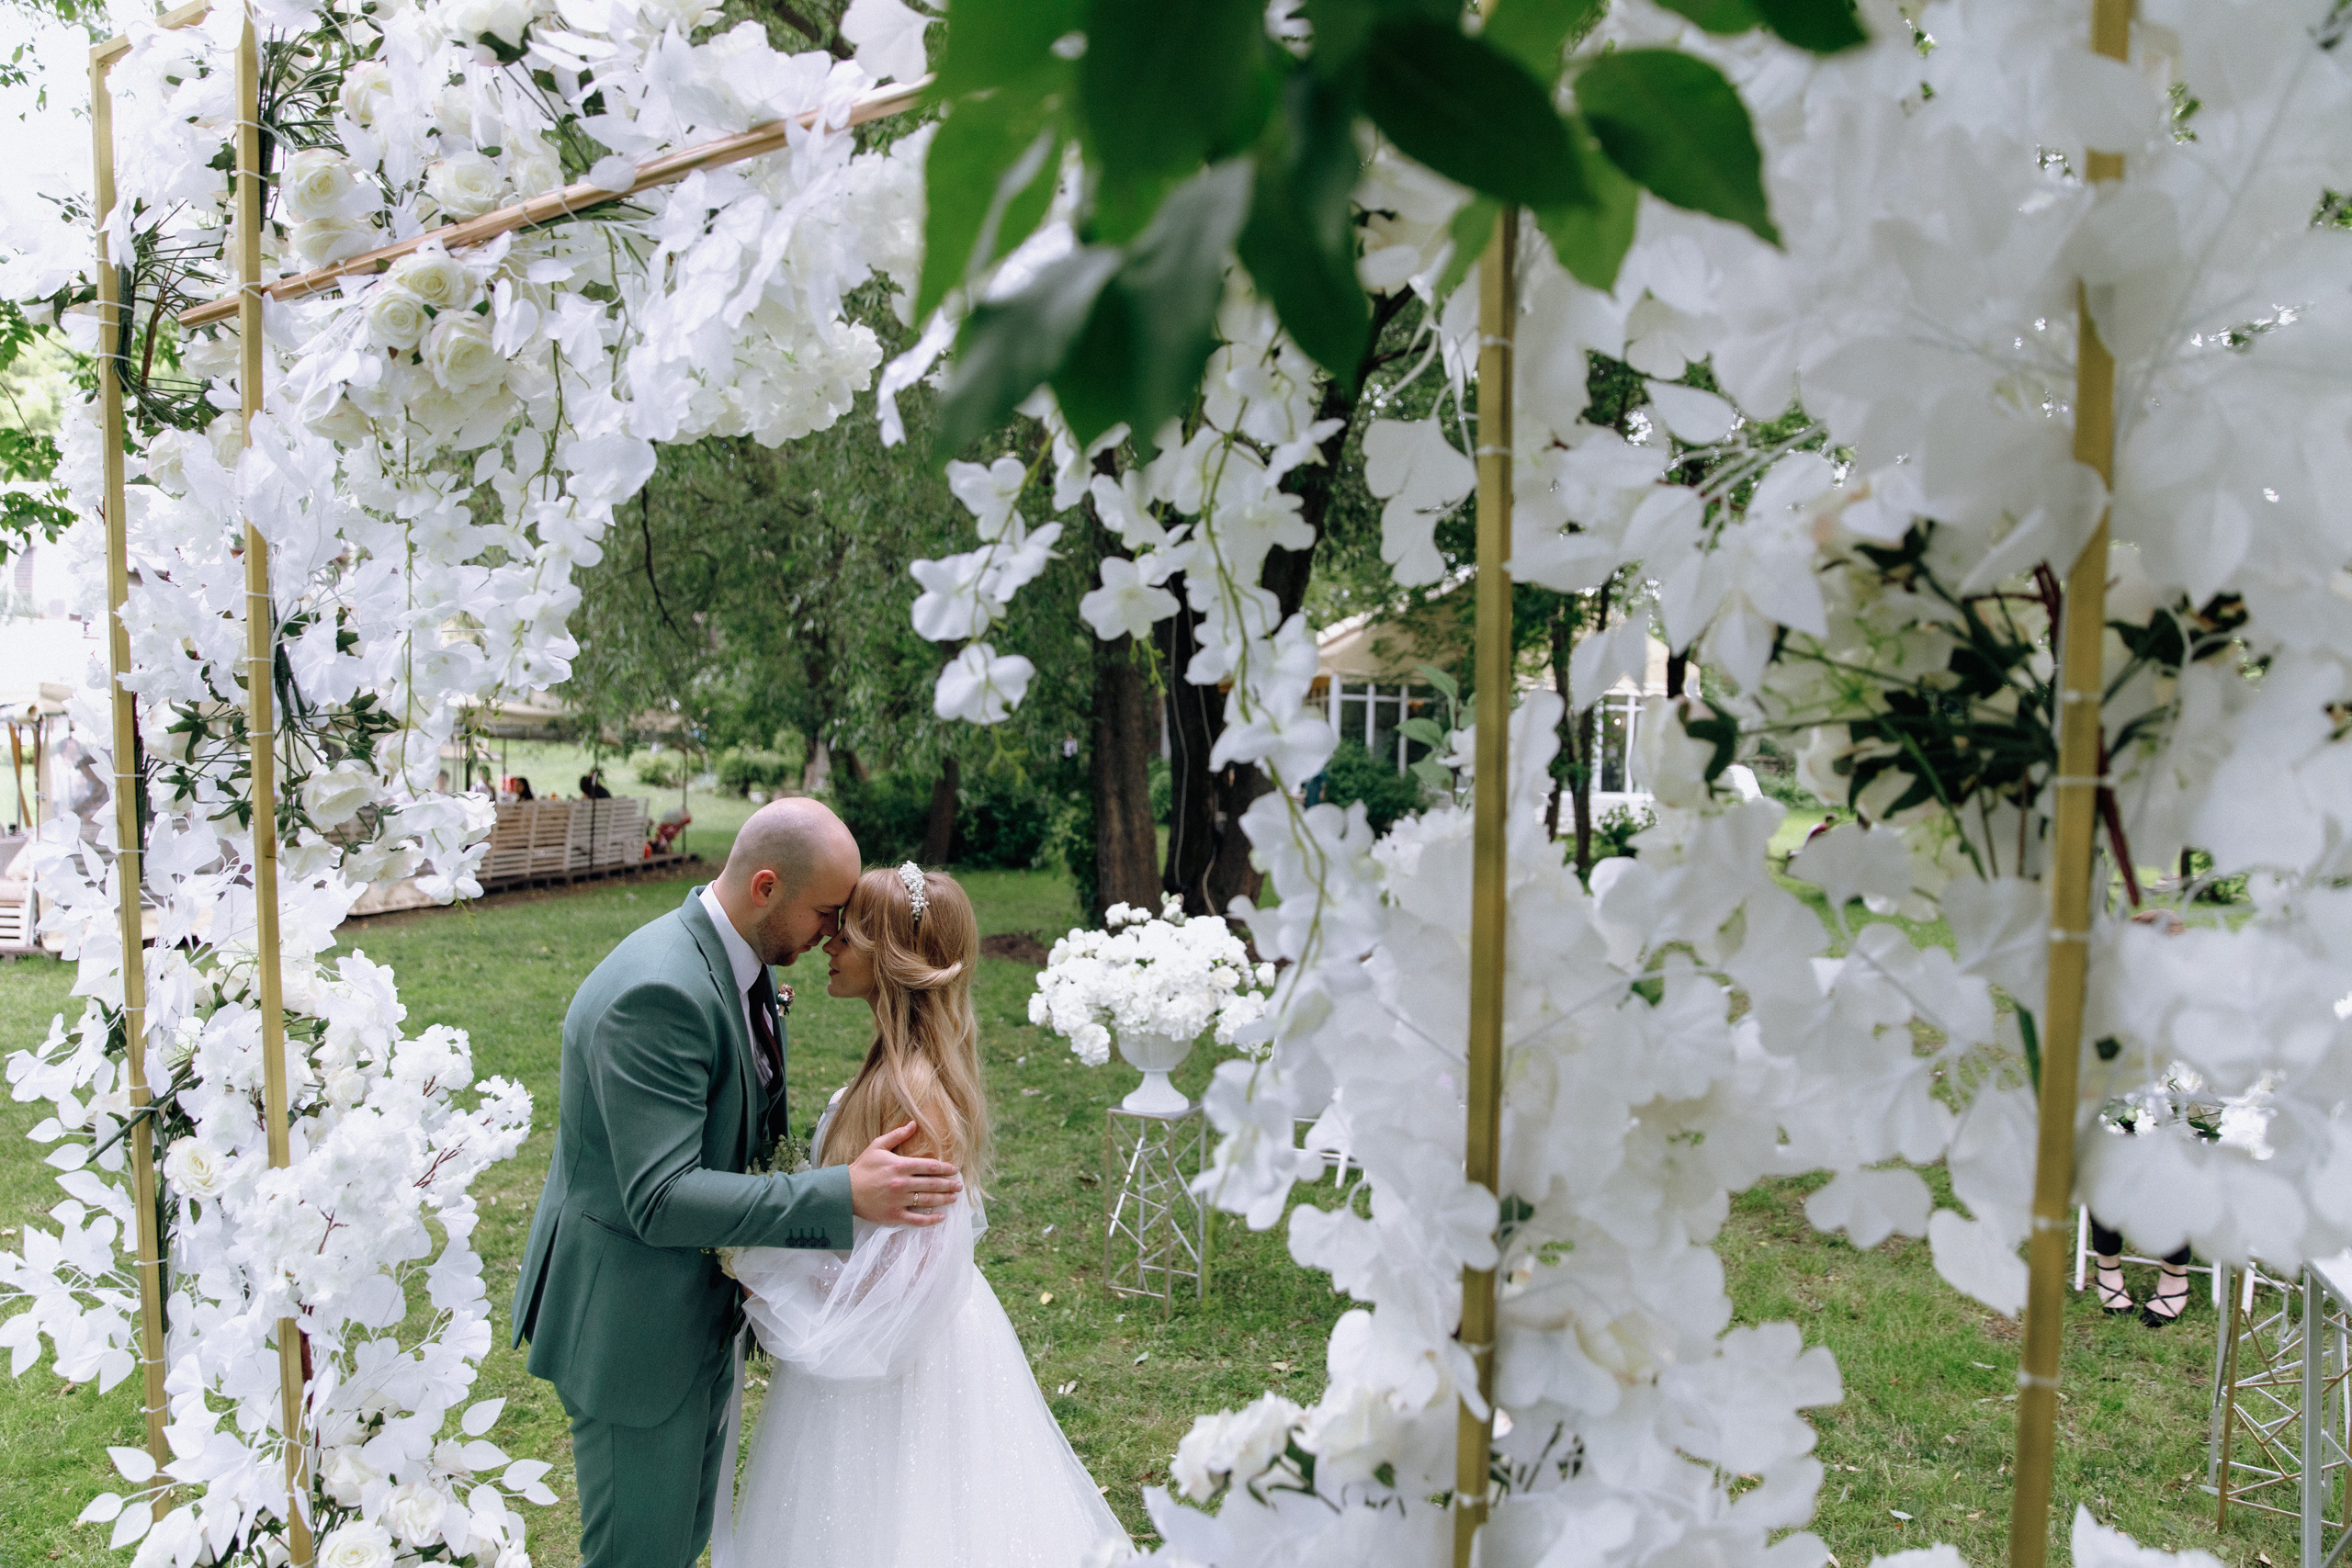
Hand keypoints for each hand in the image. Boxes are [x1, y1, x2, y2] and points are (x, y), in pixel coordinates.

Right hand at [847, 1122, 963, 1226]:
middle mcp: (902, 1183)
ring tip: (954, 1198)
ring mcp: (898, 1201)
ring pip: (928, 1201)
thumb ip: (897, 1135)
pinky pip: (916, 1220)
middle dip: (949, 1185)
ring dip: (944, 1199)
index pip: (930, 1167)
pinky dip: (930, 1220)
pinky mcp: (894, 1215)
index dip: (945, 1168)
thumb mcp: (877, 1146)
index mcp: (900, 1165)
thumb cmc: (862, 1167)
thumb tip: (914, 1123)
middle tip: (960, 1186)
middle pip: (932, 1184)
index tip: (955, 1170)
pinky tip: (940, 1217)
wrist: (844, 1191)